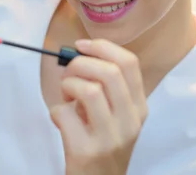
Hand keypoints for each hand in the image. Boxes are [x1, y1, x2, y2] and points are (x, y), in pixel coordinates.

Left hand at [50, 39, 147, 174]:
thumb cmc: (104, 146)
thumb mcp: (118, 117)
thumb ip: (109, 90)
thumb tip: (82, 55)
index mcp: (139, 108)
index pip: (130, 63)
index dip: (103, 47)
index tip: (82, 45)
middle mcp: (130, 121)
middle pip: (109, 72)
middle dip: (80, 64)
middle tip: (69, 74)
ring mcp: (110, 138)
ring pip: (89, 89)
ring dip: (69, 85)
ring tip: (66, 96)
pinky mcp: (86, 151)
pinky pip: (64, 114)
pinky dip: (56, 110)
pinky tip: (60, 119)